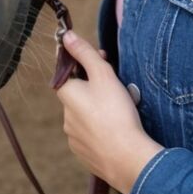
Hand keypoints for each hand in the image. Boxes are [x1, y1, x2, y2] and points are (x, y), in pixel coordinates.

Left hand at [56, 29, 163, 193]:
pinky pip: (92, 132)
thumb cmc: (115, 112)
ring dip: (101, 105)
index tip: (102, 59)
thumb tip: (66, 36)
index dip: (84, 62)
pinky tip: (119, 126)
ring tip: (123, 106)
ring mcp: (74, 138)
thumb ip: (85, 53)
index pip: (68, 72)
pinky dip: (102, 126)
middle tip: (119, 83)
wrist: (126, 157)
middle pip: (79, 91)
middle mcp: (66, 117)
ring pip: (87, 113)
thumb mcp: (103, 74)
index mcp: (67, 95)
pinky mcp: (85, 153)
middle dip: (97, 84)